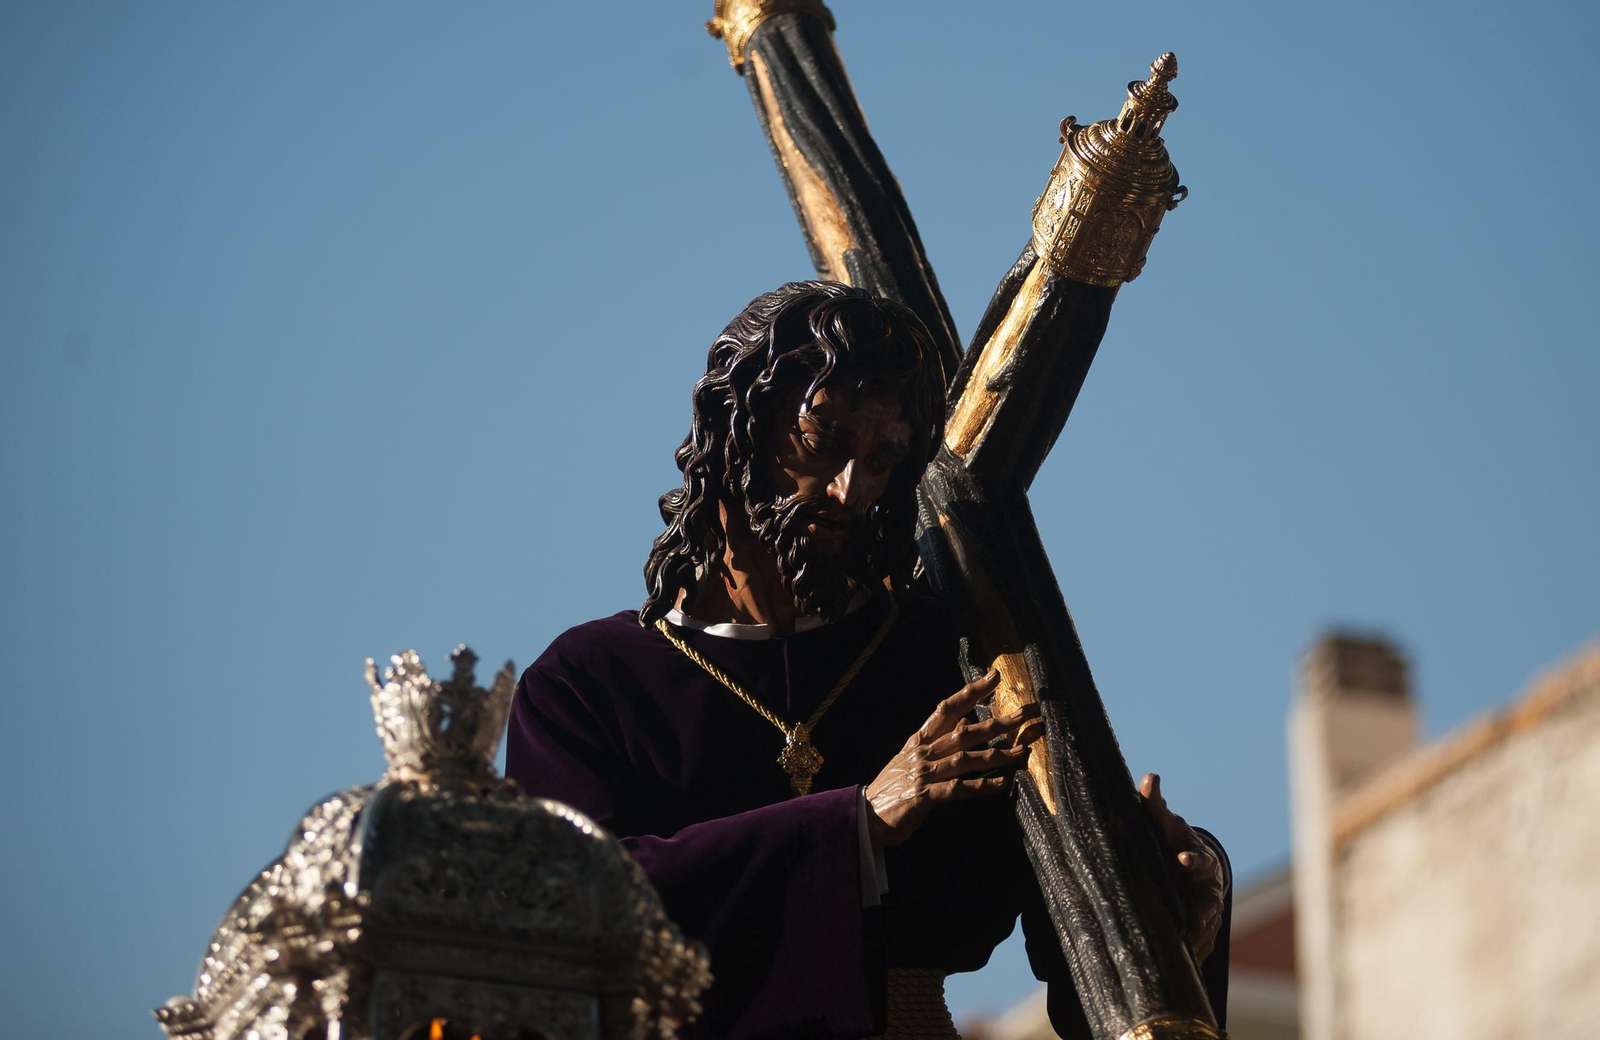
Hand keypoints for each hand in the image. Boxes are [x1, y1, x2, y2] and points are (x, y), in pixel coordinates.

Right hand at [864, 671, 1035, 846]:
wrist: (865, 816)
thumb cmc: (892, 788)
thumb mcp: (912, 758)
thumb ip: (939, 740)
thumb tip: (966, 720)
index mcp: (919, 740)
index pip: (948, 708)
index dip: (971, 691)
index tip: (994, 676)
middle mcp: (923, 753)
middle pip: (965, 732)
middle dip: (997, 722)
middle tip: (1024, 713)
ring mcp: (924, 774)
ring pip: (966, 759)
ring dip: (997, 755)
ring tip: (1022, 751)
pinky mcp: (925, 797)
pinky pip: (959, 789)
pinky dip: (981, 786)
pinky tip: (1001, 784)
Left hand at [1138, 772, 1225, 963]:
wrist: (1185, 860)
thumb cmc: (1170, 838)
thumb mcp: (1163, 822)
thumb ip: (1154, 804)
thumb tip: (1149, 777)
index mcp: (1197, 859)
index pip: (1199, 859)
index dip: (1192, 858)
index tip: (1182, 858)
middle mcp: (1208, 887)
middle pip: (1210, 903)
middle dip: (1204, 914)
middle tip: (1194, 925)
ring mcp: (1207, 909)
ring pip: (1207, 929)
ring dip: (1199, 940)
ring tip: (1187, 952)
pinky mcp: (1201, 928)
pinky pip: (1201, 946)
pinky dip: (1195, 956)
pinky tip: (1184, 969)